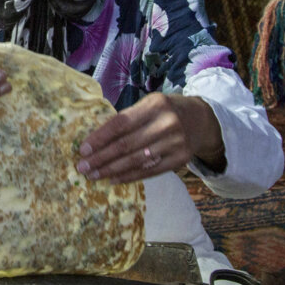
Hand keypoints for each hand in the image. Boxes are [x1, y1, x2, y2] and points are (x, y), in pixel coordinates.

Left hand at [75, 93, 225, 183]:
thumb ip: (127, 118)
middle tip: (83, 167)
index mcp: (154, 105)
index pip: (121, 123)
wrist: (201, 120)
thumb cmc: (165, 111)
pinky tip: (114, 180)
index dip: (100, 138)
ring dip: (111, 170)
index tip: (83, 149)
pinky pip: (150, 171)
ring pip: (137, 160)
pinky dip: (129, 176)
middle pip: (127, 144)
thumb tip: (95, 139)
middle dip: (101, 158)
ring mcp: (176, 142)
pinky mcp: (181, 159)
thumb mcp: (149, 105)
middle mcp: (167, 123)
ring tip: (94, 175)